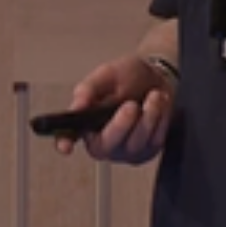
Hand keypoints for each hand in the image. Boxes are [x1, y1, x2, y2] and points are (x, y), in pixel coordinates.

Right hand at [54, 56, 173, 164]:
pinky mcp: (148, 152)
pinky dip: (160, 120)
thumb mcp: (107, 75)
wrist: (158, 78)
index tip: (65, 146)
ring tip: (154, 95)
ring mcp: (126, 151)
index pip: (68, 137)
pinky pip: (154, 141)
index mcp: (85, 123)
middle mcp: (102, 142)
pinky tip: (160, 105)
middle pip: (106, 146)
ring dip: (148, 117)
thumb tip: (77, 105)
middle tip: (132, 105)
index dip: (64, 142)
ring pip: (135, 145)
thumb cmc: (128, 77)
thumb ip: (90, 89)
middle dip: (121, 126)